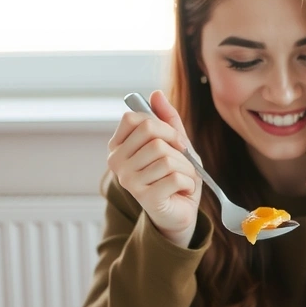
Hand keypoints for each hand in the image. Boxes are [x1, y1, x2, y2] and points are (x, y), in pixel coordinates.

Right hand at [107, 90, 202, 247]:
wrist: (179, 213)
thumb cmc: (174, 177)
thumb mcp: (175, 144)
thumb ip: (167, 120)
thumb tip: (156, 93)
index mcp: (118, 146)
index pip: (135, 119)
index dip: (163, 126)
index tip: (176, 141)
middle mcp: (117, 162)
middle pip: (153, 135)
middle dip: (178, 147)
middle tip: (183, 163)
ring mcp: (128, 180)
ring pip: (167, 157)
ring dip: (186, 168)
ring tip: (183, 180)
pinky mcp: (144, 197)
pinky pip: (175, 177)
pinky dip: (188, 183)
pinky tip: (183, 191)